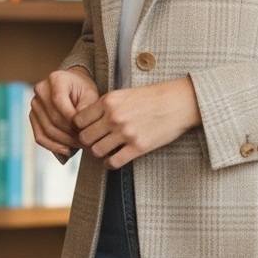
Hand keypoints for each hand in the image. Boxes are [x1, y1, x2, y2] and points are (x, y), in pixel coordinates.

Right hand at [30, 67, 98, 159]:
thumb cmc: (83, 89)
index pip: (60, 103)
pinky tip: (67, 150)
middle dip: (71, 134)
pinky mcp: (33, 116)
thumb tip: (81, 129)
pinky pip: (39, 136)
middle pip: (53, 118)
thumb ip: (87, 108)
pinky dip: (52, 146)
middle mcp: (41, 90)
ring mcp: (34, 104)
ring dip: (64, 141)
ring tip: (79, 146)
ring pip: (47, 129)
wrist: (73, 85)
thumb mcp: (90, 94)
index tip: (87, 131)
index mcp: (56, 79)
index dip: (73, 120)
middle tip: (86, 143)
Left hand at [72, 77, 200, 169]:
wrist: (179, 102)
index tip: (87, 130)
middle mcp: (114, 117)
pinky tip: (115, 159)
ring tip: (107, 150)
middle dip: (88, 142)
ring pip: (96, 151)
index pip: (79, 120)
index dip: (80, 127)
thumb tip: (90, 120)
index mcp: (109, 101)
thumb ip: (107, 105)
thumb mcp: (126, 93)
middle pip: (85, 137)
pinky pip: (113, 162)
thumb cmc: (154, 96)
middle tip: (96, 142)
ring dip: (99, 153)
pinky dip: (110, 163)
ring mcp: (125, 132)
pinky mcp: (138, 146)